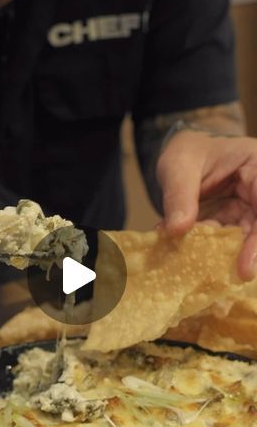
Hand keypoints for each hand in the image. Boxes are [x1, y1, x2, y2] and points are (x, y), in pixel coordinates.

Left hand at [157, 131, 256, 280]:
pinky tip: (190, 254)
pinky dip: (210, 250)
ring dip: (223, 253)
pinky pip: (228, 241)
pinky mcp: (235, 222)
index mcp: (256, 166)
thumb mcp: (178, 165)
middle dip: (246, 252)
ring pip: (245, 238)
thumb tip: (177, 230)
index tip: (245, 267)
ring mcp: (249, 208)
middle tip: (231, 275)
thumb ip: (179, 195)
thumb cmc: (187, 151)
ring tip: (199, 262)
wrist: (184, 154)